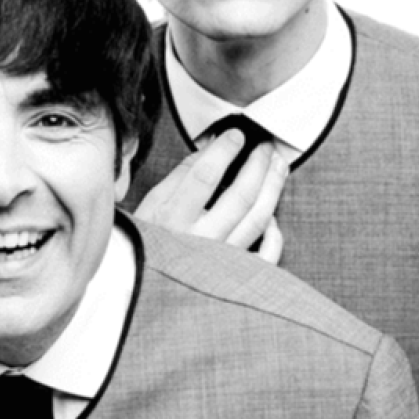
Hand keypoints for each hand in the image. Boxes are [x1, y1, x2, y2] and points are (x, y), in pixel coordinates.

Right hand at [134, 129, 286, 261]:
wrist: (139, 283)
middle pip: (240, 195)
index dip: (224, 151)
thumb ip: (179, 177)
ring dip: (273, 188)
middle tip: (266, 146)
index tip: (236, 134)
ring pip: (258, 219)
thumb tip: (207, 150)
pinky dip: (273, 235)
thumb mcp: (150, 205)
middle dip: (258, 164)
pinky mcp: (233, 275)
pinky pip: (265, 255)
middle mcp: (200, 239)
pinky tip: (273, 215)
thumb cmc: (143, 242)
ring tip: (279, 166)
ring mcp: (220, 258)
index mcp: (173, 219)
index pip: (205, 176)